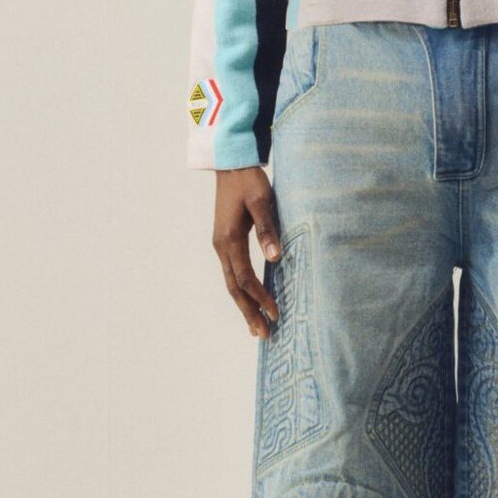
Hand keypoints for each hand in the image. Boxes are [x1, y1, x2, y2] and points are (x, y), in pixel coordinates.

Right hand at [212, 166, 281, 336]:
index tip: (276, 313)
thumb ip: (267, 229)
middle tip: (263, 334)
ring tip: (256, 326)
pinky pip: (232, 272)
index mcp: (229, 239)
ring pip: (231, 283)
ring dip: (244, 305)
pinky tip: (250, 299)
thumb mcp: (262, 201)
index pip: (245, 278)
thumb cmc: (248, 180)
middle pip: (234, 288)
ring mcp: (221, 244)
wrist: (231, 163)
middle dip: (248, 311)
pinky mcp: (225, 241)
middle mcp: (221, 246)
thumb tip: (275, 257)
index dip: (260, 297)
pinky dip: (241, 290)